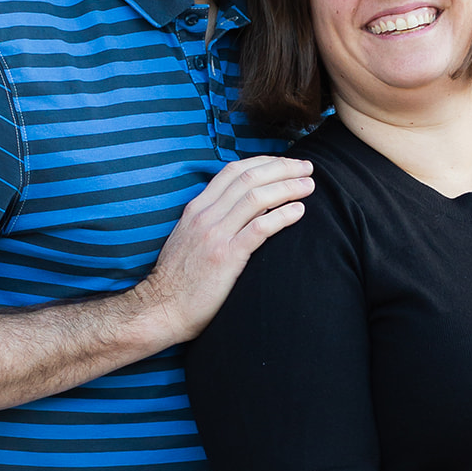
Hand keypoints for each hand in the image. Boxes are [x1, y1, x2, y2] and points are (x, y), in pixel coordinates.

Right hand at [139, 155, 313, 341]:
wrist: (162, 308)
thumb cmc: (179, 279)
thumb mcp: (189, 238)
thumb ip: (210, 221)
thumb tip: (239, 210)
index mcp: (196, 208)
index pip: (233, 171)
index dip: (264, 162)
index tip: (285, 163)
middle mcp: (205, 216)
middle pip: (249, 178)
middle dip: (282, 168)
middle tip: (306, 168)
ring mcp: (215, 235)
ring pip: (257, 198)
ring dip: (288, 188)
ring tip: (309, 186)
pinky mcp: (226, 257)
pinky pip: (259, 228)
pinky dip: (282, 216)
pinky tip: (299, 211)